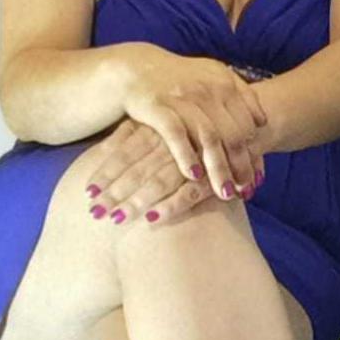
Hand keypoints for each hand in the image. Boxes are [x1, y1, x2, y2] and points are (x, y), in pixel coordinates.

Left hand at [84, 118, 255, 226]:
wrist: (251, 119)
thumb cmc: (201, 123)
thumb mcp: (168, 121)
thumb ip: (136, 133)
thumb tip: (103, 149)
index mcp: (157, 128)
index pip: (123, 152)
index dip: (105, 172)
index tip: (87, 192)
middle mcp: (171, 142)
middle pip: (136, 170)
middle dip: (114, 193)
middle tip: (94, 212)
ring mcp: (192, 158)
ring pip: (158, 181)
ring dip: (136, 202)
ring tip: (115, 219)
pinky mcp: (212, 174)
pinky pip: (189, 193)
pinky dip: (171, 206)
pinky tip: (153, 220)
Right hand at [121, 50, 267, 200]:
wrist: (134, 68)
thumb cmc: (179, 79)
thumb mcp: (212, 76)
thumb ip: (240, 94)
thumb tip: (263, 122)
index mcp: (224, 83)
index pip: (249, 124)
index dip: (255, 152)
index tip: (257, 176)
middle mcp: (206, 89)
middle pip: (233, 134)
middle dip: (241, 166)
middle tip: (245, 190)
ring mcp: (181, 98)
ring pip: (209, 138)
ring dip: (219, 169)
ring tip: (226, 193)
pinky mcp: (157, 106)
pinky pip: (176, 135)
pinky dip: (186, 156)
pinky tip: (194, 176)